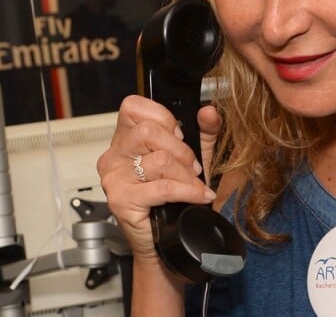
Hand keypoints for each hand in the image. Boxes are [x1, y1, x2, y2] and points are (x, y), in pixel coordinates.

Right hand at [97, 95, 220, 260]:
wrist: (169, 241)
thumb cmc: (175, 197)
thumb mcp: (194, 156)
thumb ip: (204, 131)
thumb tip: (208, 112)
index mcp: (124, 139)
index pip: (133, 107)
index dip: (162, 117)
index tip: (178, 136)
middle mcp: (114, 155)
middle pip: (148, 131)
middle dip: (180, 149)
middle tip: (191, 166)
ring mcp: (114, 178)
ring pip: (159, 160)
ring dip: (186, 175)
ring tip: (193, 184)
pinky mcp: (122, 201)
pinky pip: (163, 188)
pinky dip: (188, 191)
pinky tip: (198, 196)